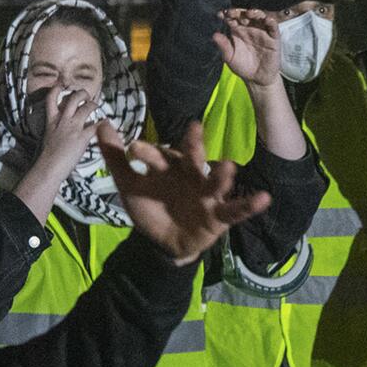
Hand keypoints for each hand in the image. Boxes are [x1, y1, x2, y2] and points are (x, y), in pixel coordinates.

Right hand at [35, 84, 100, 167]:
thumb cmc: (47, 156)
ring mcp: (73, 127)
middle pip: (73, 98)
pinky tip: (106, 122)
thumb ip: (57, 128)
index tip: (61, 85)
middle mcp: (62, 120)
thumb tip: (67, 126)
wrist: (48, 167)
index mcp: (51, 121)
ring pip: (86, 107)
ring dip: (93, 105)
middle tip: (86, 95)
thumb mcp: (48, 137)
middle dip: (81, 93)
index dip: (56, 88)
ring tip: (96, 106)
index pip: (51, 98)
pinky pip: (96, 125)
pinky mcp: (82, 136)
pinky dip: (103, 123)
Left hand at [100, 121, 270, 265]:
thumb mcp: (128, 185)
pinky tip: (264, 198)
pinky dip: (250, 204)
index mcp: (170, 166)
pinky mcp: (219, 215)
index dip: (148, 151)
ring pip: (215, 181)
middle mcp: (191, 175)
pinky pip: (236, 209)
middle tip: (193, 129)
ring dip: (222, 175)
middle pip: (193, 158)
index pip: (159, 155)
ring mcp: (207, 195)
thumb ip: (116, 157)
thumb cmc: (151, 208)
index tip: (133, 147)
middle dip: (193, 145)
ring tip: (228, 166)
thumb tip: (102, 123)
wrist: (162, 244)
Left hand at [214, 8, 281, 88]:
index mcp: (238, 31)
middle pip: (245, 15)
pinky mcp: (273, 38)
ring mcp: (262, 32)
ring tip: (249, 13)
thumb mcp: (230, 57)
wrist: (257, 79)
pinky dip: (271, 22)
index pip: (232, 18)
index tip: (221, 14)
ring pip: (260, 17)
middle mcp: (250, 28)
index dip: (227, 15)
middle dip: (239, 12)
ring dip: (255, 13)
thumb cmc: (242, 66)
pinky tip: (267, 19)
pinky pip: (273, 27)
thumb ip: (223, 46)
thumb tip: (214, 35)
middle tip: (233, 12)